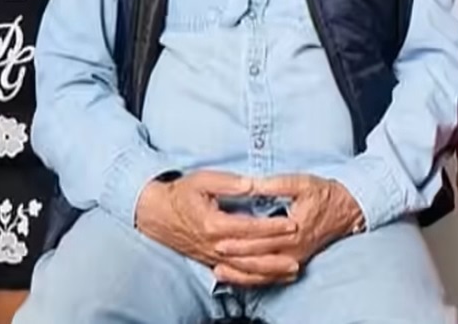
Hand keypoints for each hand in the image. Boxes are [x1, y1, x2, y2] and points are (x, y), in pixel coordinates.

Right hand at [134, 170, 301, 286]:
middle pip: (252, 251)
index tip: (292, 223)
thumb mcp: (202, 180)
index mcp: (215, 224)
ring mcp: (213, 257)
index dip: (273, 226)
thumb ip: (228, 182)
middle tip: (301, 244)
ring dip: (271, 269)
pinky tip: (272, 277)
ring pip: (247, 269)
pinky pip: (238, 274)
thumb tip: (252, 184)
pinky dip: (256, 278)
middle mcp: (215, 245)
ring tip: (294, 268)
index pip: (250, 228)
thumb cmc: (180, 194)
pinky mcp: (212, 261)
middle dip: (278, 248)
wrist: (156, 215)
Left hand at [213, 174, 364, 281]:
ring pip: (263, 272)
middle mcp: (293, 250)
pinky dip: (253, 279)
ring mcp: (294, 259)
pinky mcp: (295, 262)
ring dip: (240, 273)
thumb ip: (275, 184)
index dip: (238, 239)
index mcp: (293, 230)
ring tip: (218, 270)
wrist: (347, 210)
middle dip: (233, 257)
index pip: (259, 239)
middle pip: (257, 259)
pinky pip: (271, 277)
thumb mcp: (301, 182)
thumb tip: (251, 184)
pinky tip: (238, 277)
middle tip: (211, 252)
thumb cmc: (324, 194)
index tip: (217, 238)